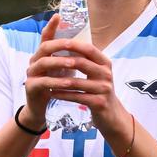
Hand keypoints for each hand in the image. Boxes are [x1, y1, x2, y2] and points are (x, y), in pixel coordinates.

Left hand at [22, 15, 127, 136]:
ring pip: (77, 82)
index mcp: (105, 63)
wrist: (111, 114)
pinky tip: (52, 93)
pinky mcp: (99, 102)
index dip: (73, 44)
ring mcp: (104, 89)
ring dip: (58, 81)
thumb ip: (86, 60)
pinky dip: (63, 95)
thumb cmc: (99, 90)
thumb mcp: (97, 73)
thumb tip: (67, 42)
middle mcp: (106, 74)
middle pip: (82, 63)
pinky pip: (77, 97)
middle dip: (62, 61)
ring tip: (45, 78)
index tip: (57, 42)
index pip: (89, 49)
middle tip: (45, 61)